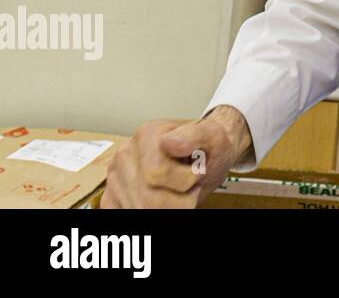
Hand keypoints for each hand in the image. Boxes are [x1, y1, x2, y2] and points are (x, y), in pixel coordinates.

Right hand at [101, 106, 251, 208]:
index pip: (157, 174)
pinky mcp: (111, 196)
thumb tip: (168, 142)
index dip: (187, 180)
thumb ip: (196, 135)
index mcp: (147, 134)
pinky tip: (162, 199)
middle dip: (179, 200)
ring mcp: (115, 176)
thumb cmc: (209, 149)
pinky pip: (125, 216)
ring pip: (140, 211)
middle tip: (191, 186)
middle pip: (148, 200)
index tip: (198, 170)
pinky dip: (151, 214)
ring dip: (167, 208)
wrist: (205, 157)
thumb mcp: (215, 136)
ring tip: (177, 192)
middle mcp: (125, 154)